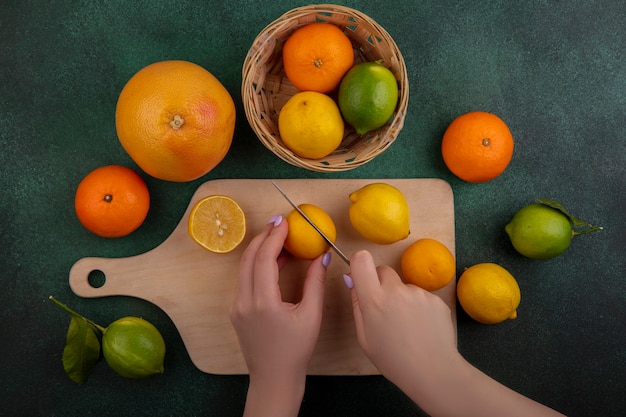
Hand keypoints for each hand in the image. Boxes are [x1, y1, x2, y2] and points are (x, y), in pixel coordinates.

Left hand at [229, 215, 328, 416]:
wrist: (274, 378)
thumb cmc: (296, 351)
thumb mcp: (311, 316)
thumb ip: (315, 283)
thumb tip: (322, 256)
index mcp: (263, 303)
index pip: (264, 259)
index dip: (274, 237)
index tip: (285, 222)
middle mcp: (244, 302)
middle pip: (249, 258)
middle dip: (264, 236)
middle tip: (280, 222)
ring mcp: (237, 306)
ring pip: (244, 268)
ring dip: (260, 249)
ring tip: (278, 236)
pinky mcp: (236, 310)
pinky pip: (245, 279)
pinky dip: (257, 265)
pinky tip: (274, 260)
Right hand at [347, 250, 564, 416]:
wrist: (433, 372)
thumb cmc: (392, 360)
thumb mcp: (364, 337)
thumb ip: (357, 304)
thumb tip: (351, 279)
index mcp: (374, 299)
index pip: (362, 259)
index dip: (360, 264)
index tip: (361, 276)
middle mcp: (396, 290)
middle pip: (383, 270)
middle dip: (380, 283)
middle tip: (384, 308)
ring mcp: (419, 293)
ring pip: (404, 287)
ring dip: (402, 299)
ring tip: (407, 326)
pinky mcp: (436, 299)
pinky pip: (421, 297)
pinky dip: (419, 308)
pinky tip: (422, 328)